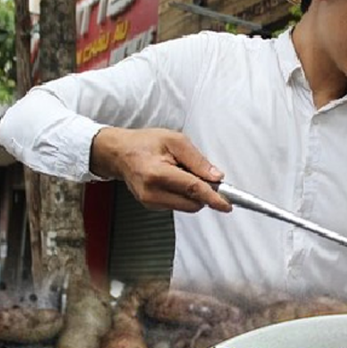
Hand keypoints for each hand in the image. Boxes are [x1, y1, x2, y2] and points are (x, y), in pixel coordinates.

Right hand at [90, 126, 232, 213]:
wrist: (119, 153)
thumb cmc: (144, 143)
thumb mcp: (174, 140)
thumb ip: (197, 160)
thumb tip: (216, 177)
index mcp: (158, 174)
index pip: (193, 189)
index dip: (213, 198)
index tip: (227, 205)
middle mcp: (152, 192)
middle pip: (193, 203)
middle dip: (203, 192)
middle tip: (201, 174)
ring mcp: (150, 202)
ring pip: (187, 206)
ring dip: (192, 194)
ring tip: (180, 173)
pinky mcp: (151, 206)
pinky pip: (177, 205)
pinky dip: (182, 195)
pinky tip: (173, 180)